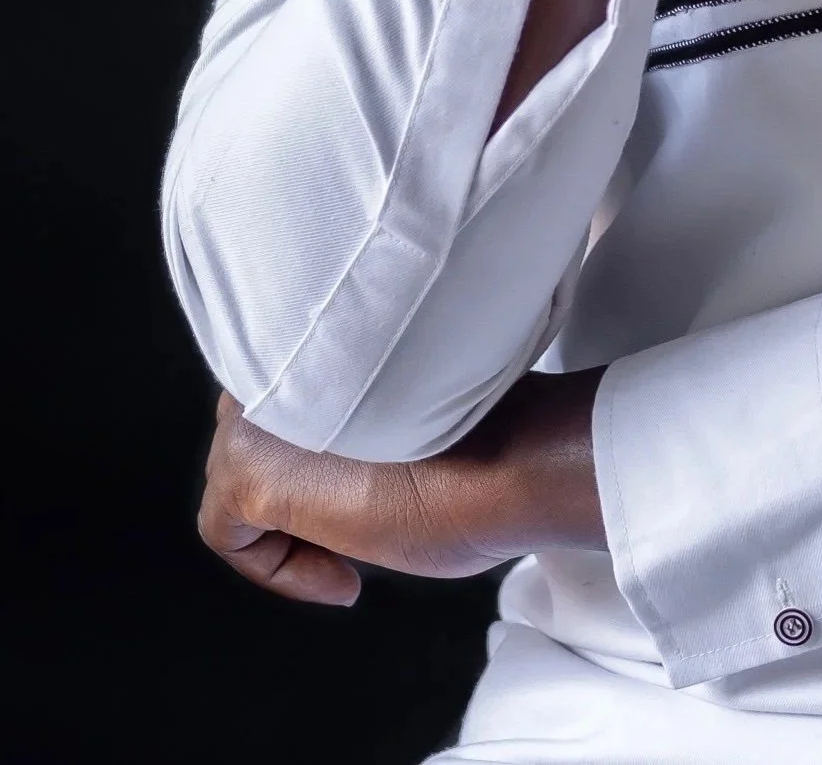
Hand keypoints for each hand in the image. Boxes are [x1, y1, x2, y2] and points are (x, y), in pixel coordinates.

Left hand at [197, 372, 604, 607]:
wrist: (511, 457)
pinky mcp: (248, 475)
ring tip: (352, 547)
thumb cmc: (493, 437)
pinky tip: (341, 574)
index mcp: (328, 331)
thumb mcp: (421, 405)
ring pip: (238, 474)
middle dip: (298, 481)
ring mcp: (259, 415)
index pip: (291, 385)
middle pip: (258, 429)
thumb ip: (365, 411)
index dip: (322, 447)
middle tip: (357, 520)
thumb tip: (352, 448)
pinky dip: (274, 566)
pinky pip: (226, 533)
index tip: (371, 486)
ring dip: (289, 518)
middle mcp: (281, 362)